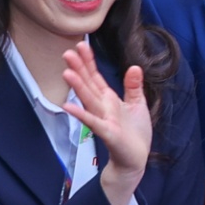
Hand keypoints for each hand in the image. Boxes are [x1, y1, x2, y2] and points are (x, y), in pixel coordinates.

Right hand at [62, 46, 152, 204]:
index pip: (96, 77)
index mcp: (109, 99)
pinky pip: (92, 121)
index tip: (80, 45)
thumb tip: (134, 67)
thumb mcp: (137, 104)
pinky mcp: (107, 132)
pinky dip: (81, 114)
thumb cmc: (134, 133)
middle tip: (67, 52)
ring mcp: (102, 119)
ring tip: (66, 72)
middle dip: (79, 69)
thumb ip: (133, 86)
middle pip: (88, 84)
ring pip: (88, 99)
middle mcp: (102, 107)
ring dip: (77, 86)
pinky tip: (68, 106)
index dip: (89, 62)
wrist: (136, 158)